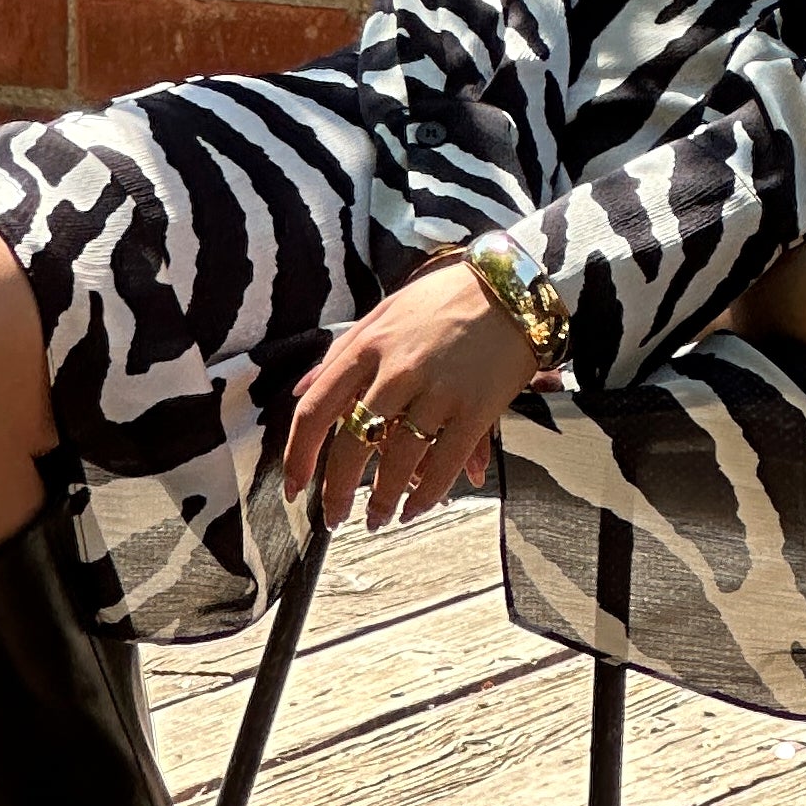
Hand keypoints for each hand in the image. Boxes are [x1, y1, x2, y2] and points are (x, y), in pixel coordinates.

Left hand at [286, 260, 543, 533]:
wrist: (513, 287)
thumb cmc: (444, 298)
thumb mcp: (384, 312)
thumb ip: (342, 351)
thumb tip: (301, 391)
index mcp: (368, 345)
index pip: (316, 410)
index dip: (298, 456)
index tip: (293, 486)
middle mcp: (398, 369)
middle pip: (352, 444)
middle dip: (337, 491)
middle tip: (332, 517)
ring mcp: (438, 390)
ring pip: (397, 462)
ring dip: (382, 500)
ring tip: (377, 518)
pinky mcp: (476, 408)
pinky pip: (444, 465)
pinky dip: (427, 496)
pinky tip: (415, 509)